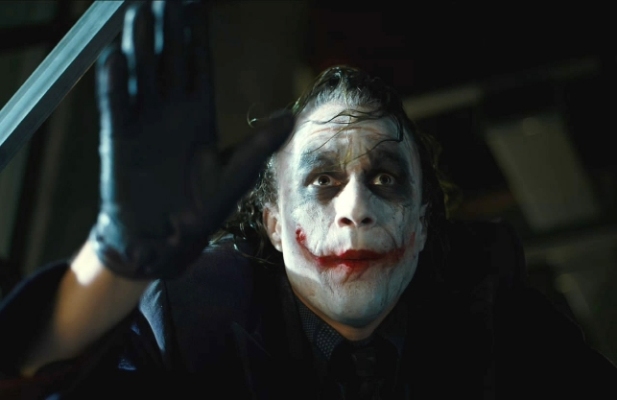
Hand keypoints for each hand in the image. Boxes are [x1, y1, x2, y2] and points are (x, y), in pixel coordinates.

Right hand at [90, 1, 292, 278]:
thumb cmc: (202, 210)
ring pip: (139, 74)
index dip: (194, 36)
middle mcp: (169, 113)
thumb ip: (258, 145)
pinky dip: (114, 83)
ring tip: (138, 12)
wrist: (164, 240)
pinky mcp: (118, 139)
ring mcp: (142, 123)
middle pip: (166, 60)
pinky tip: (115, 57)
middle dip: (166, 28)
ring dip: (139, 45)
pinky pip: (115, 106)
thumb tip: (291, 117)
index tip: (193, 3)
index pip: (196, 66)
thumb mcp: (235, 175)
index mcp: (198, 116)